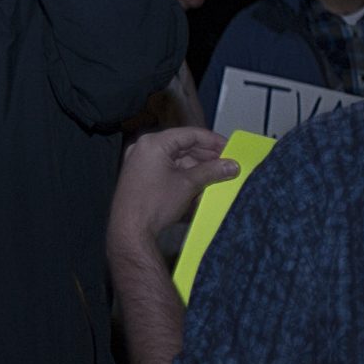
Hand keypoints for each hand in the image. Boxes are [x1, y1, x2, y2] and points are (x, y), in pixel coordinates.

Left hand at [109, 127, 236, 255]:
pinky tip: (202, 182)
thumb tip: (232, 165)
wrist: (131, 229)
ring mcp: (141, 162)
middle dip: (207, 155)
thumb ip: (212, 171)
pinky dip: (185, 173)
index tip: (231, 148)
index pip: (189, 134)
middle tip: (228, 163)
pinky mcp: (142, 175)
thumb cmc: (154, 204)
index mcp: (153, 143)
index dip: (213, 141)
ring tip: (219, 174)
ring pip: (177, 158)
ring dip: (198, 165)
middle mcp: (144, 148)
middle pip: (183, 145)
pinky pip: (168, 168)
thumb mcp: (188, 184)